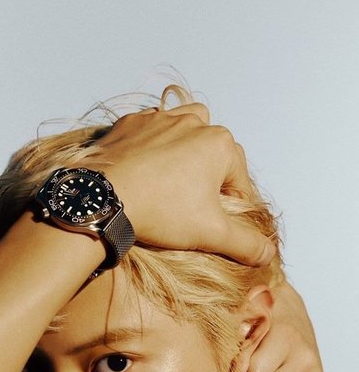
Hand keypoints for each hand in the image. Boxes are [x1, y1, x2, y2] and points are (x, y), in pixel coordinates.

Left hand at [93, 104, 275, 265]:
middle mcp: (193, 122)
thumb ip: (246, 244)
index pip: (238, 178)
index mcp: (220, 144)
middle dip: (209, 174)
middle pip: (213, 151)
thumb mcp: (211, 234)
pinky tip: (143, 169)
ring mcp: (159, 119)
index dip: (232, 205)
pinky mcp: (130, 123)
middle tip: (192, 202)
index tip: (215, 223)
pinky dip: (151, 145)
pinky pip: (149, 130)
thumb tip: (268, 252)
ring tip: (172, 179)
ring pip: (184, 130)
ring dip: (184, 150)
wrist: (103, 199)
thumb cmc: (161, 212)